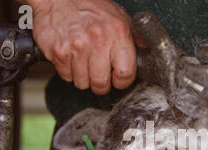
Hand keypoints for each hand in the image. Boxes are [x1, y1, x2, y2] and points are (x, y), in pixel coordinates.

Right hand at [21, 0, 142, 93]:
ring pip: (83, 83)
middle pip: (102, 83)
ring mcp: (77, 45)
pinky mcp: (59, 51)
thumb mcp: (118, 17)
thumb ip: (135, 37)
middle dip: (101, 84)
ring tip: (83, 62)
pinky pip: (67, 76)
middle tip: (99, 75)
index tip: (117, 79)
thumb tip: (149, 53)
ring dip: (83, 78)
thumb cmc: (89, 7)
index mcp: (118, 32)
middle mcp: (98, 39)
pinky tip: (71, 57)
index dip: (121, 81)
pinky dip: (68, 71)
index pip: (125, 74)